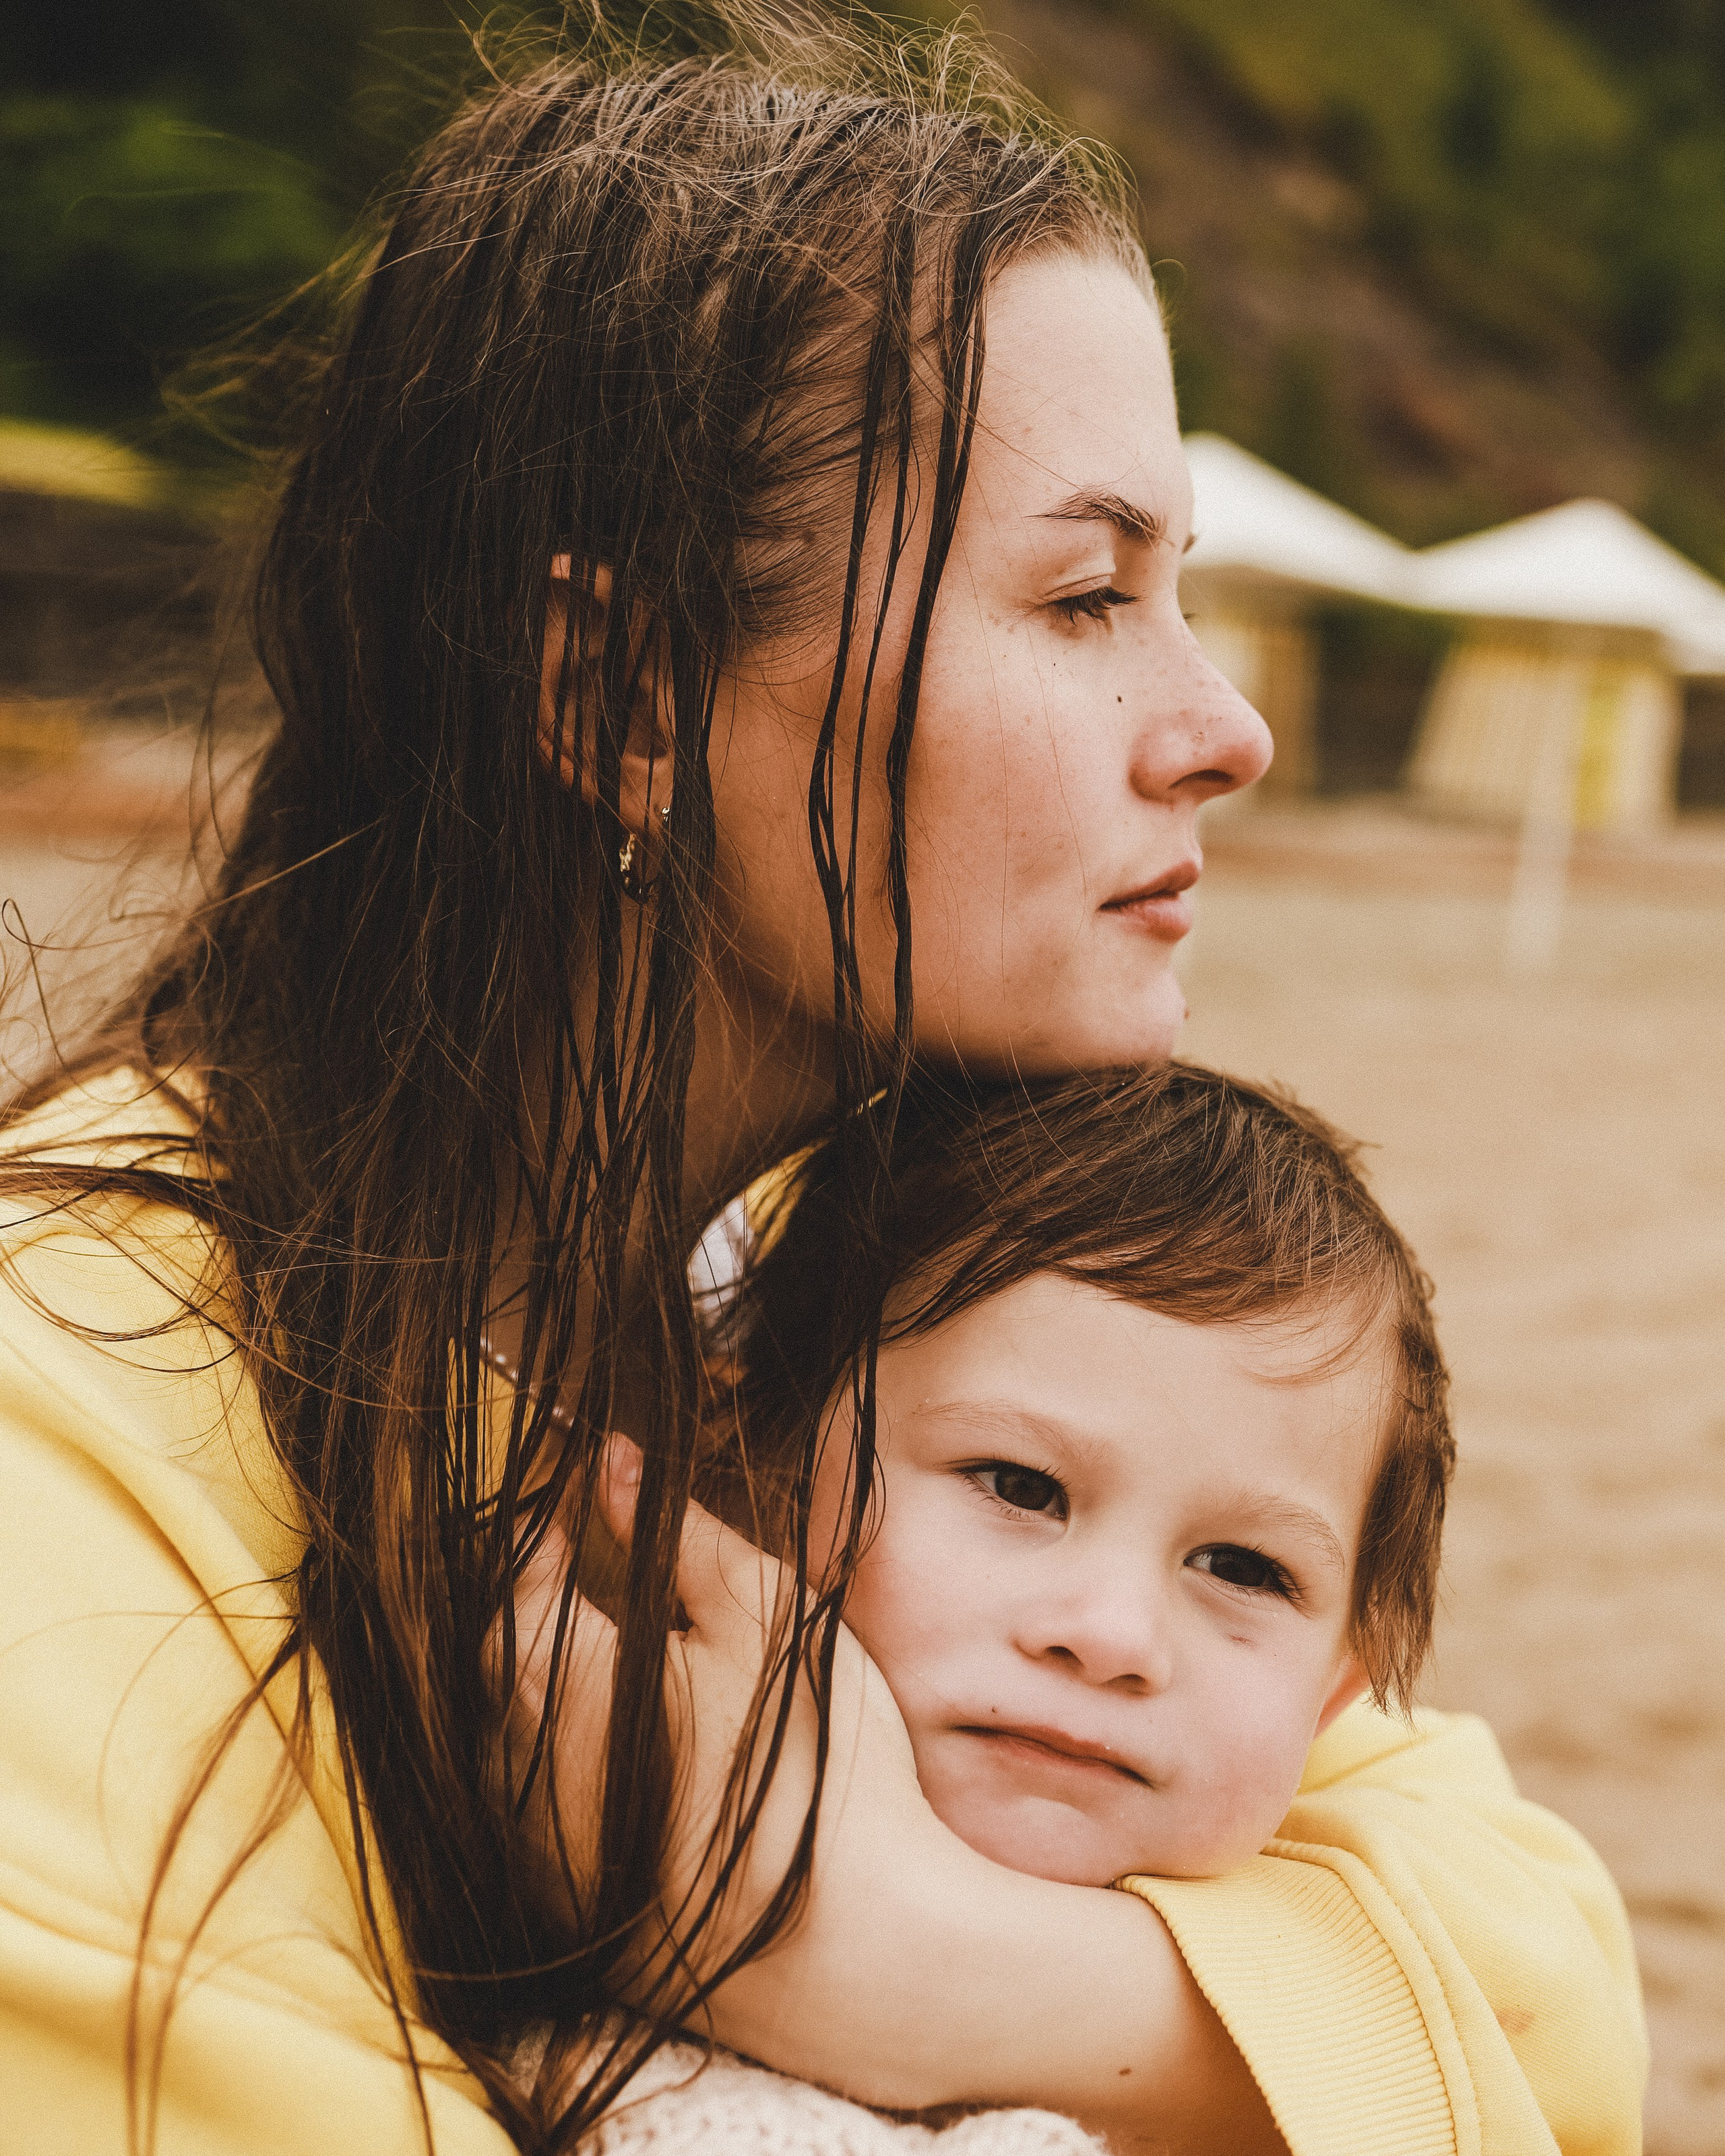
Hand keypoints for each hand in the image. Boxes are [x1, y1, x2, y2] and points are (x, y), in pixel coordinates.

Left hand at [530, 1441, 1286, 2153]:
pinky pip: (534, 1821)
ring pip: (507, 1742)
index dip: (539, 1526)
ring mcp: (539, 1859)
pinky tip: (624, 1754)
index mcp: (559, 1685)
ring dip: (541, 1687)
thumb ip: (675, 1532)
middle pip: (497, 1660)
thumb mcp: (763, 1614)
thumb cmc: (819, 1768)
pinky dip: (561, 1770)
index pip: (510, 1579)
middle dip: (535, 1600)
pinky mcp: (572, 1921)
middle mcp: (521, 1773)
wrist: (860, 1954)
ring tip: (606, 1650)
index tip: (576, 1491)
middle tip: (586, 1556)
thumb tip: (608, 1459)